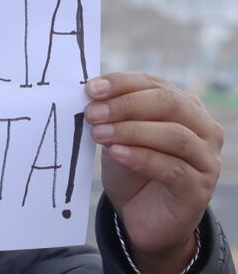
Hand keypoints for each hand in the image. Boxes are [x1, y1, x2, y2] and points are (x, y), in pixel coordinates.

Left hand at [86, 73, 222, 273]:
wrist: (139, 213)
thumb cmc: (130, 165)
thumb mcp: (118, 132)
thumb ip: (112, 112)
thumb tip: (91, 92)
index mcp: (185, 106)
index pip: (154, 84)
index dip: (122, 83)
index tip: (91, 88)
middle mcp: (203, 129)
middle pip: (169, 104)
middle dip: (126, 105)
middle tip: (93, 113)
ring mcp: (206, 160)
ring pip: (174, 135)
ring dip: (131, 131)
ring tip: (99, 134)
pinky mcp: (199, 189)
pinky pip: (173, 168)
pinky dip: (141, 157)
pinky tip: (116, 154)